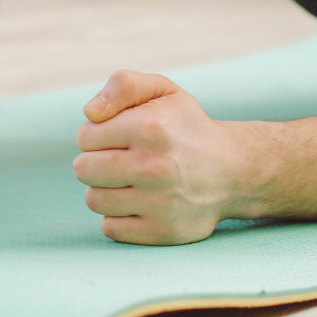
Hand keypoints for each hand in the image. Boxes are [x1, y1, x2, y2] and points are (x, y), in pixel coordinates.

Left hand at [73, 70, 242, 244]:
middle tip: (118, 159)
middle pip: (83, 169)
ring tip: (128, 181)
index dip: (96, 134)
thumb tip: (90, 113)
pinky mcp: (162, 231)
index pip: (85, 137)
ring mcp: (159, 203)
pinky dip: (118, 216)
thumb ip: (123, 85)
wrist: (233, 170)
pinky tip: (139, 203)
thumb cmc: (186, 126)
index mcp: (150, 127)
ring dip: (104, 190)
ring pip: (94, 200)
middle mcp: (154, 167)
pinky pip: (111, 228)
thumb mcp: (162, 90)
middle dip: (94, 162)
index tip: (118, 136)